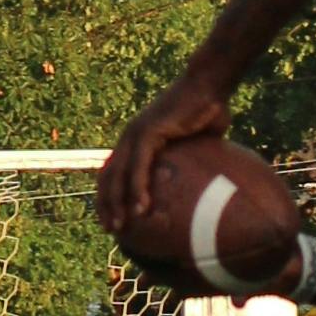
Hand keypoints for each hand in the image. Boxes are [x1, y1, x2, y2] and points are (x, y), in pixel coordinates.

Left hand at [98, 67, 235, 240]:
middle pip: (108, 176)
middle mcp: (131, 136)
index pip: (113, 171)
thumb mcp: (195, 144)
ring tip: (120, 227)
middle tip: (111, 230)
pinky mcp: (148, 132)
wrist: (210, 85)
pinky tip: (141, 209)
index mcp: (137, 139)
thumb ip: (191, 162)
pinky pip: (138, 167)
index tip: (113, 218)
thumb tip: (209, 185)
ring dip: (116, 203)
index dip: (109, 195)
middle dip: (106, 205)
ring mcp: (136, 133)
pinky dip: (137, 189)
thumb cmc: (207, 111)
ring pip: (118, 175)